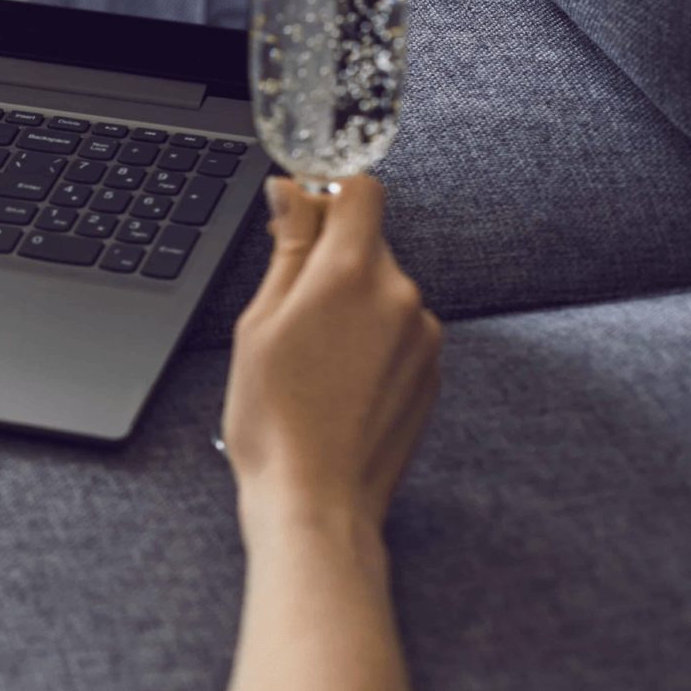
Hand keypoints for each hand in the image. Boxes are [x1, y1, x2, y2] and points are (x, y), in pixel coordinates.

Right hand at [221, 177, 441, 525]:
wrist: (317, 498)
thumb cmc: (275, 419)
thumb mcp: (259, 322)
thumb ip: (287, 248)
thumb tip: (291, 191)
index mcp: (352, 274)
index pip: (360, 191)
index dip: (325, 192)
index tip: (297, 214)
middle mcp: (400, 296)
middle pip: (368, 243)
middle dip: (328, 258)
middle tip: (284, 305)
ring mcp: (423, 336)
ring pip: (382, 290)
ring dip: (348, 303)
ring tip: (309, 357)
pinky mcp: (432, 371)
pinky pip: (397, 330)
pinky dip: (368, 340)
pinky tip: (335, 379)